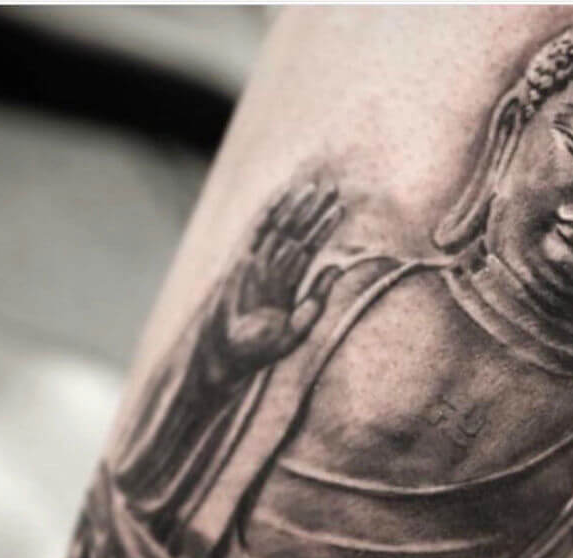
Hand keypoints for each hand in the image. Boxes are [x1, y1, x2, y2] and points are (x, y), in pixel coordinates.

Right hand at [219, 180, 344, 367]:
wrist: (231, 355)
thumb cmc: (262, 348)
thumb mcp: (298, 327)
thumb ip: (317, 298)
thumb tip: (338, 267)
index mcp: (289, 284)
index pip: (310, 248)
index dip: (324, 228)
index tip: (341, 207)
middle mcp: (275, 270)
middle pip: (298, 233)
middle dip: (315, 210)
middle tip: (333, 187)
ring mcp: (259, 265)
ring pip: (281, 230)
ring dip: (298, 208)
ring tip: (314, 188)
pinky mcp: (243, 264)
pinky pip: (258, 234)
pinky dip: (270, 215)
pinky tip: (282, 198)